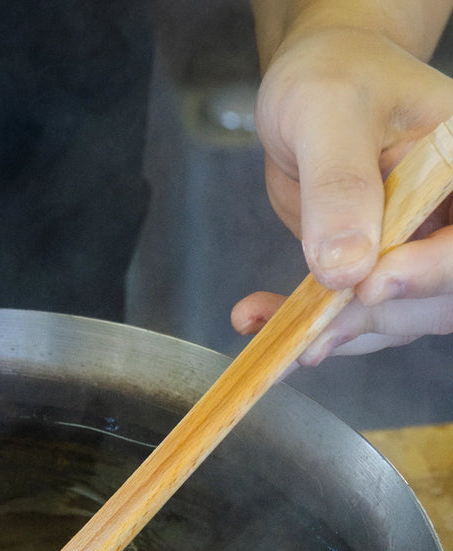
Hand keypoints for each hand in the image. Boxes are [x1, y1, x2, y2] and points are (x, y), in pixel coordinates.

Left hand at [233, 6, 452, 365]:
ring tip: (262, 319)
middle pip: (443, 295)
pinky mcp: (374, 273)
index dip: (432, 271)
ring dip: (331, 330)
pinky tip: (258, 317)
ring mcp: (416, 248)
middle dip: (378, 314)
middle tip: (313, 324)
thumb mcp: (328, 114)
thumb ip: (339, 185)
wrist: (309, 92)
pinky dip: (306, 327)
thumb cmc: (330, 79)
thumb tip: (345, 267)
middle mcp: (451, 215)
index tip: (372, 284)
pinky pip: (351, 318)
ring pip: (397, 318)